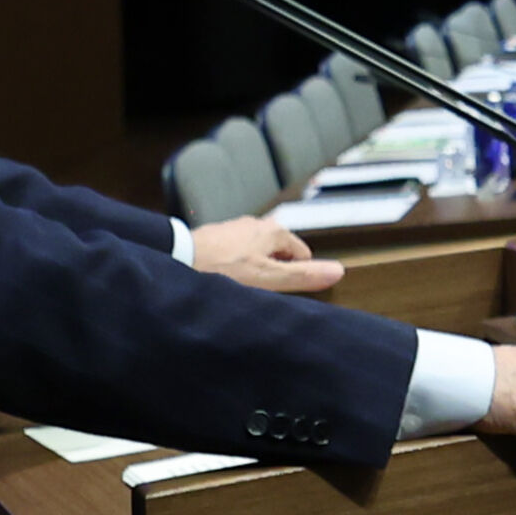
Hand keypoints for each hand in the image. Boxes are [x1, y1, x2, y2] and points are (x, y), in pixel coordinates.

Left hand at [183, 214, 348, 294]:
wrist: (177, 260)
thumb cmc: (223, 270)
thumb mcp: (268, 279)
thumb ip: (303, 276)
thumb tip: (338, 271)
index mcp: (275, 230)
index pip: (302, 255)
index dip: (294, 276)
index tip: (280, 291)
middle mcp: (257, 223)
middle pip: (278, 253)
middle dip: (272, 271)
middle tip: (257, 290)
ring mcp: (235, 228)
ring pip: (256, 253)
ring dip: (251, 269)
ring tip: (237, 286)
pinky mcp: (216, 236)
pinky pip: (234, 253)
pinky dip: (232, 266)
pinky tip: (222, 279)